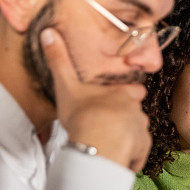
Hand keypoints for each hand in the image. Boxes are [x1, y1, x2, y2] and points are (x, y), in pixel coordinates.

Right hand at [41, 28, 151, 170]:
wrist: (97, 144)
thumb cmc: (83, 115)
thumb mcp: (67, 85)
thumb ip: (59, 60)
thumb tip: (48, 32)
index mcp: (124, 94)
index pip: (135, 91)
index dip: (129, 95)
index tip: (120, 98)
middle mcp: (138, 111)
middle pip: (137, 113)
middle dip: (127, 119)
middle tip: (108, 125)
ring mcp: (142, 132)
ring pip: (137, 134)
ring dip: (127, 139)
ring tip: (108, 143)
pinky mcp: (142, 151)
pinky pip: (137, 155)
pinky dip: (128, 158)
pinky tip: (112, 157)